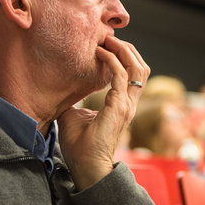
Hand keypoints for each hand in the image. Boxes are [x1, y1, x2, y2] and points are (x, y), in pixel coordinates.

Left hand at [57, 36, 149, 189]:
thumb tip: (64, 86)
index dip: (123, 57)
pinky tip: (99, 53)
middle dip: (127, 49)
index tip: (106, 45)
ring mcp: (126, 105)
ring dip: (124, 51)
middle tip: (109, 37)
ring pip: (137, 68)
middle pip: (140, 67)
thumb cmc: (80, 145)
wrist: (84, 166)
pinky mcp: (119, 107)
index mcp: (121, 105)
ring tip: (108, 40)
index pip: (131, 75)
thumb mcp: (73, 115)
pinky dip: (112, 61)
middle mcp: (128, 103)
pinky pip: (121, 76)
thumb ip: (75, 99)